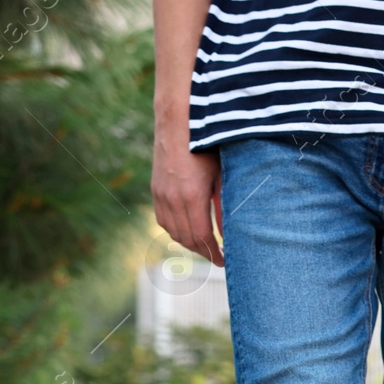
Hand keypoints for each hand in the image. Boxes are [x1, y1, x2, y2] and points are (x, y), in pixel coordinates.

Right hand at [151, 119, 222, 264]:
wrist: (179, 121)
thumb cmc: (208, 146)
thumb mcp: (223, 176)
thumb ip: (225, 206)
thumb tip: (228, 234)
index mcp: (191, 197)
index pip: (202, 237)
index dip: (214, 253)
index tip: (226, 262)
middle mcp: (172, 198)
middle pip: (186, 238)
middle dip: (204, 252)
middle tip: (219, 258)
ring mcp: (160, 194)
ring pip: (172, 231)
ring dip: (189, 243)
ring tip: (206, 247)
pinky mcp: (155, 188)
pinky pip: (162, 219)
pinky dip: (175, 230)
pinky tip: (188, 232)